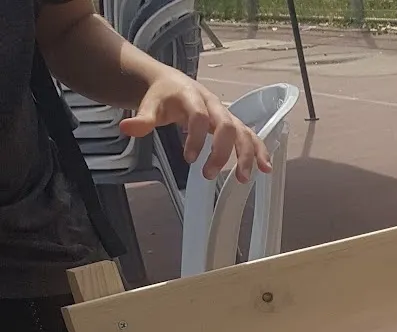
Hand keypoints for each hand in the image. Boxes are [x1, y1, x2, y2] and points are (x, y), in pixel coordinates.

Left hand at [120, 70, 271, 183]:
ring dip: (246, 156)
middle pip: (227, 126)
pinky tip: (266, 169)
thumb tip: (126, 128)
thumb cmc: (162, 97)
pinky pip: (251, 137)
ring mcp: (226, 115)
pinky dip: (260, 152)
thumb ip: (141, 120)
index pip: (200, 117)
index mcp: (192, 97)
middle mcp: (214, 105)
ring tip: (244, 178)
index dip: (197, 138)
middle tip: (208, 174)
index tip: (188, 159)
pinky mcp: (234, 124)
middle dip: (222, 152)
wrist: (172, 83)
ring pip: (243, 133)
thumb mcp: (148, 106)